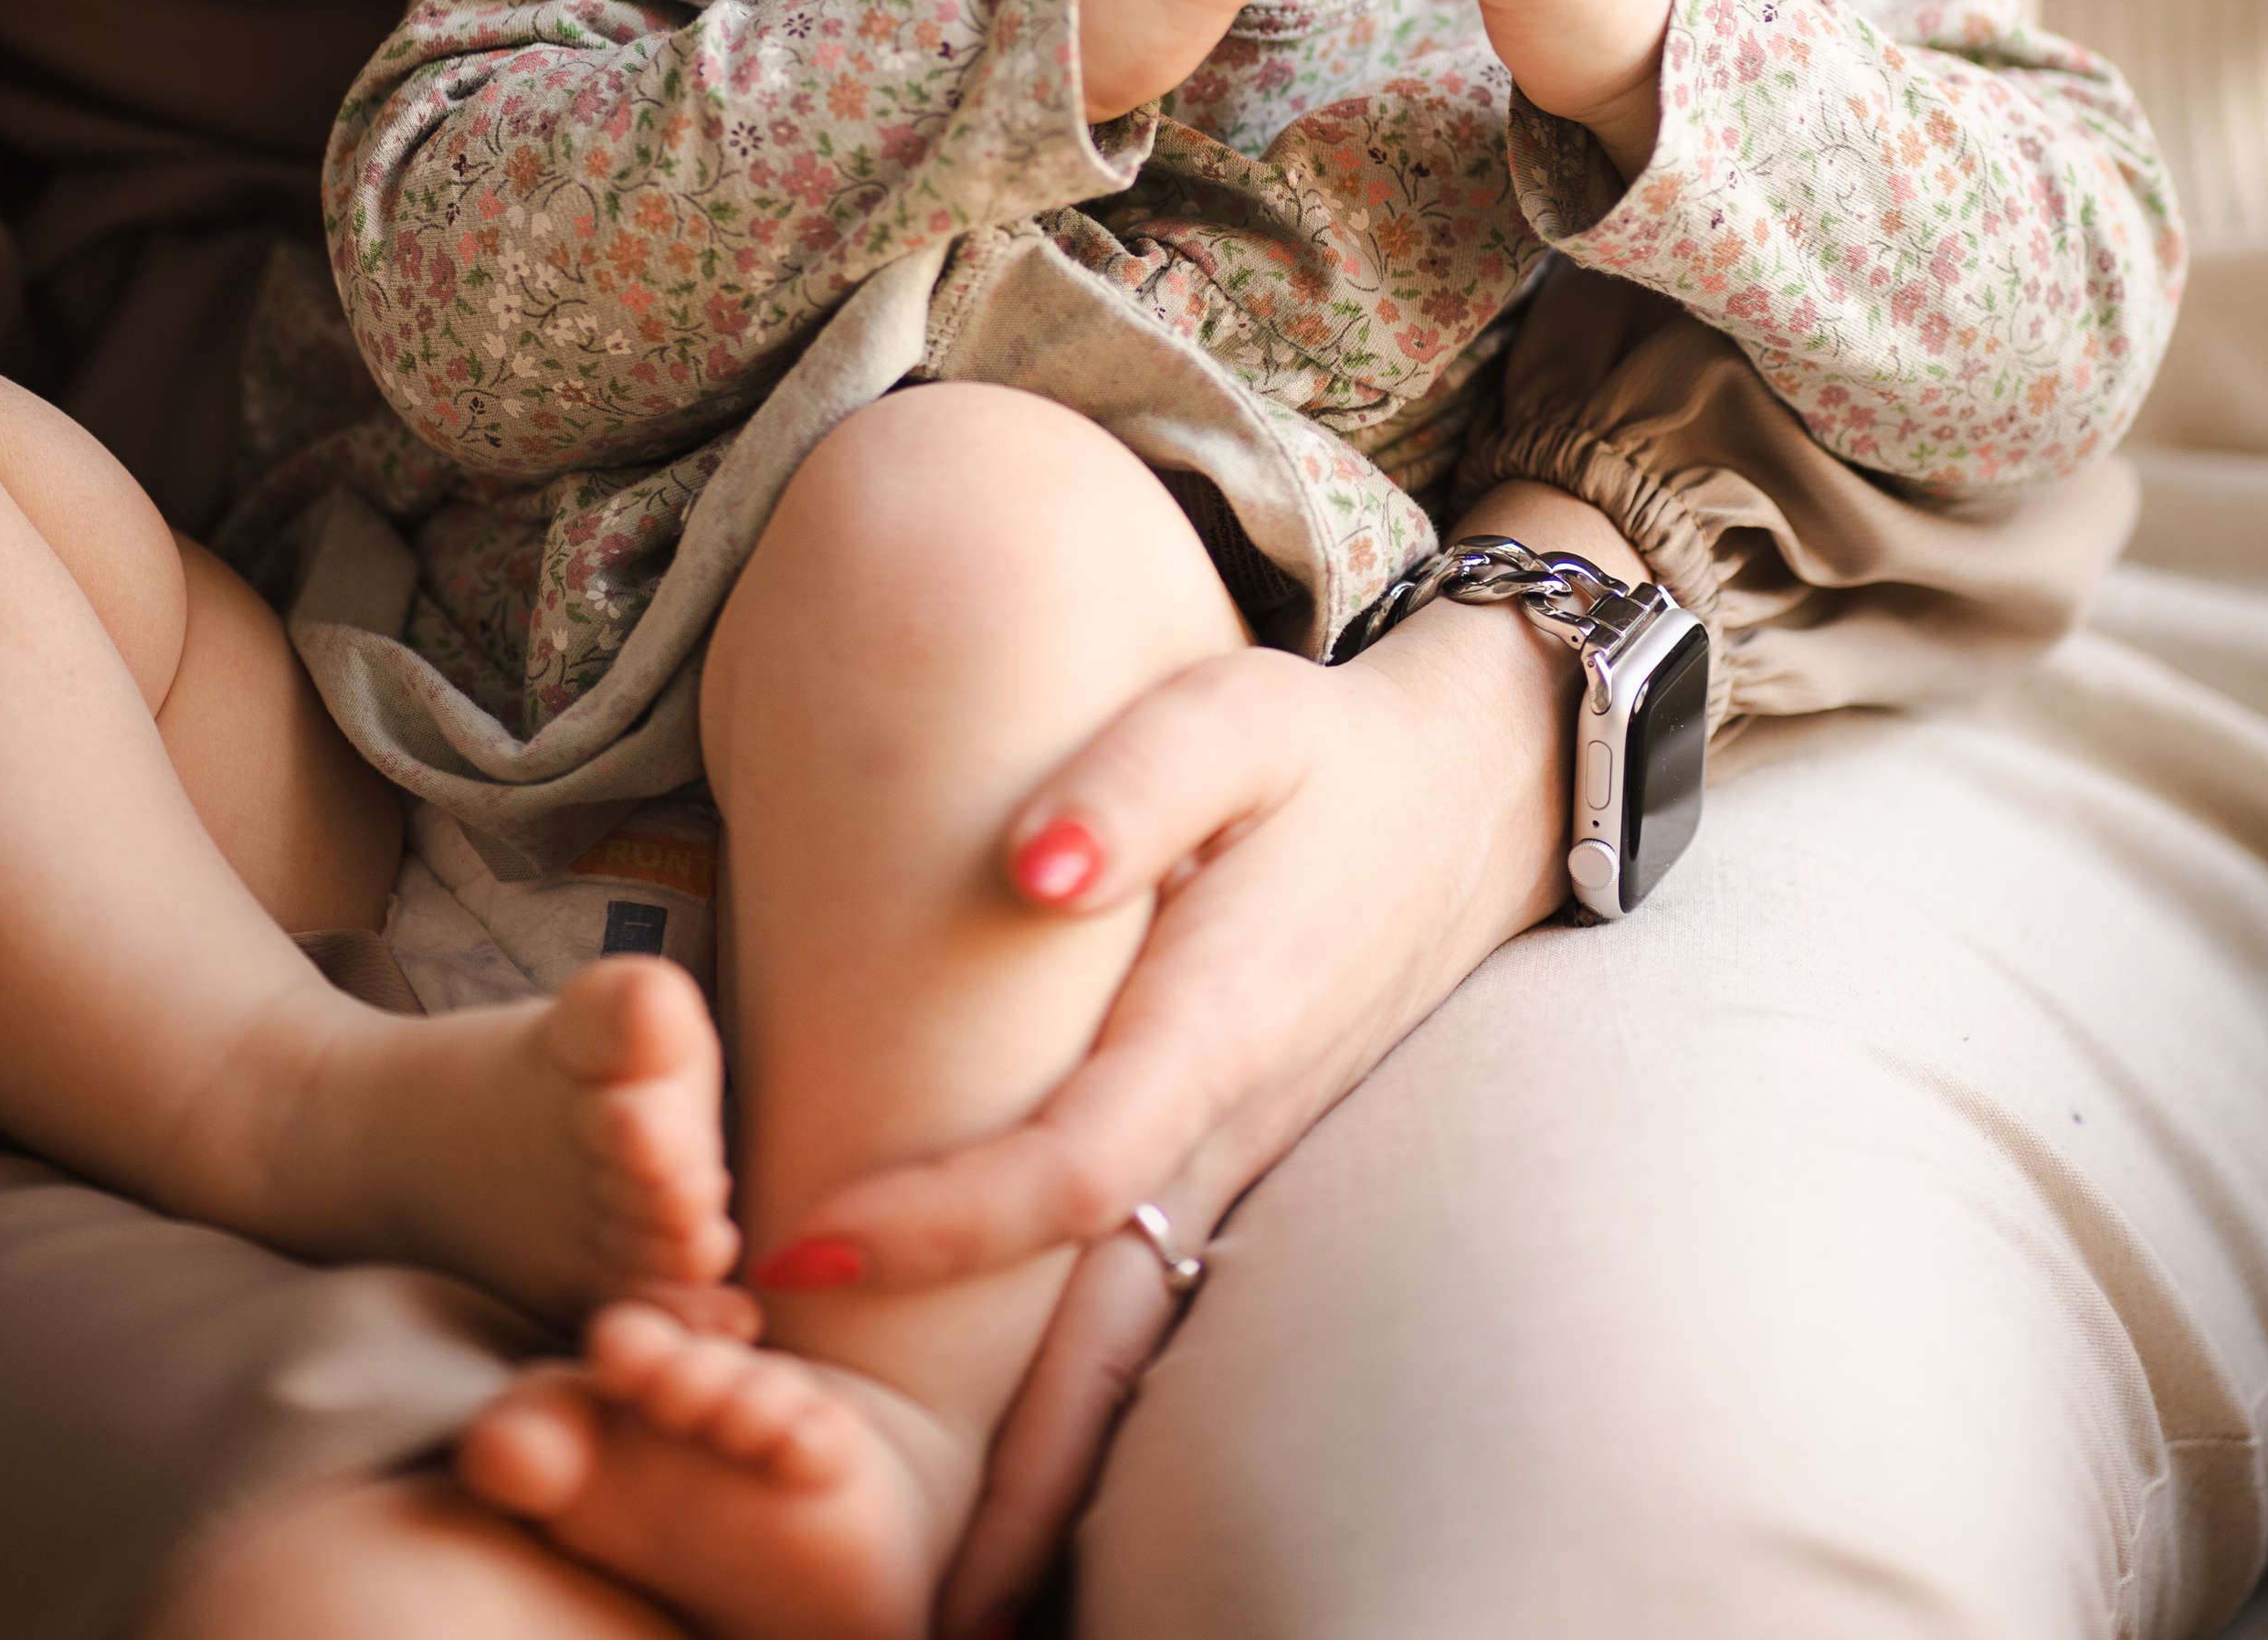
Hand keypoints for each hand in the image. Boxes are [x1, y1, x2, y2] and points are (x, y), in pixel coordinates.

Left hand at [776, 471, 1640, 1628]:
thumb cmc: (1322, 753)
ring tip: (935, 1598)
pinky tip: (1013, 1486)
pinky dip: (1081, 1409)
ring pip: (1131, 1348)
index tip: (798, 1252)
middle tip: (878, 1591)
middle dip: (1000, 1472)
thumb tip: (1025, 870)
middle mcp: (1232, 1127)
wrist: (1469, 798)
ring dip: (1041, 1475)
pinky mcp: (1237, 1169)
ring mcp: (1243, 1165)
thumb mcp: (1235, 718)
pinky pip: (1150, 1309)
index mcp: (1219, 1021)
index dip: (939, 1224)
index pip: (1070, 1166)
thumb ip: (1133, 781)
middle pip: (1105, 1335)